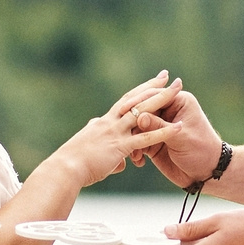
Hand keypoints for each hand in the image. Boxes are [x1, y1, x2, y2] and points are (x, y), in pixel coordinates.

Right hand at [58, 73, 185, 186]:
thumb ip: (109, 154)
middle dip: (152, 87)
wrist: (65, 170)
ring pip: (143, 111)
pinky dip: (164, 132)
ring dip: (162, 99)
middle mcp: (110, 122)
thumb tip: (120, 163)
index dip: (139, 91)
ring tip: (178, 89)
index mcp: (103, 122)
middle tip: (167, 75)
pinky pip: (146, 137)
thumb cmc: (74, 165)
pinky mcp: (120, 146)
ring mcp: (115, 132)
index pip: (125, 101)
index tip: (152, 82)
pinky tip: (179, 127)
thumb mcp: (92, 154)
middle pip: (135, 99)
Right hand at [128, 85, 225, 188]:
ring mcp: (160, 127)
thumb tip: (139, 116)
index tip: (125, 108)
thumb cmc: (201, 150)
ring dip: (132, 138)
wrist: (206, 173)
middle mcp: (168, 112)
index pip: (154, 96)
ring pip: (137, 127)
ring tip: (133, 152)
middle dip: (132, 121)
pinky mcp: (154, 143)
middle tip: (119, 130)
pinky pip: (138, 142)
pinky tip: (137, 160)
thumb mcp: (181, 138)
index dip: (139, 102)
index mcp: (179, 102)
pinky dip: (136, 151)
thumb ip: (159, 127)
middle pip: (143, 110)